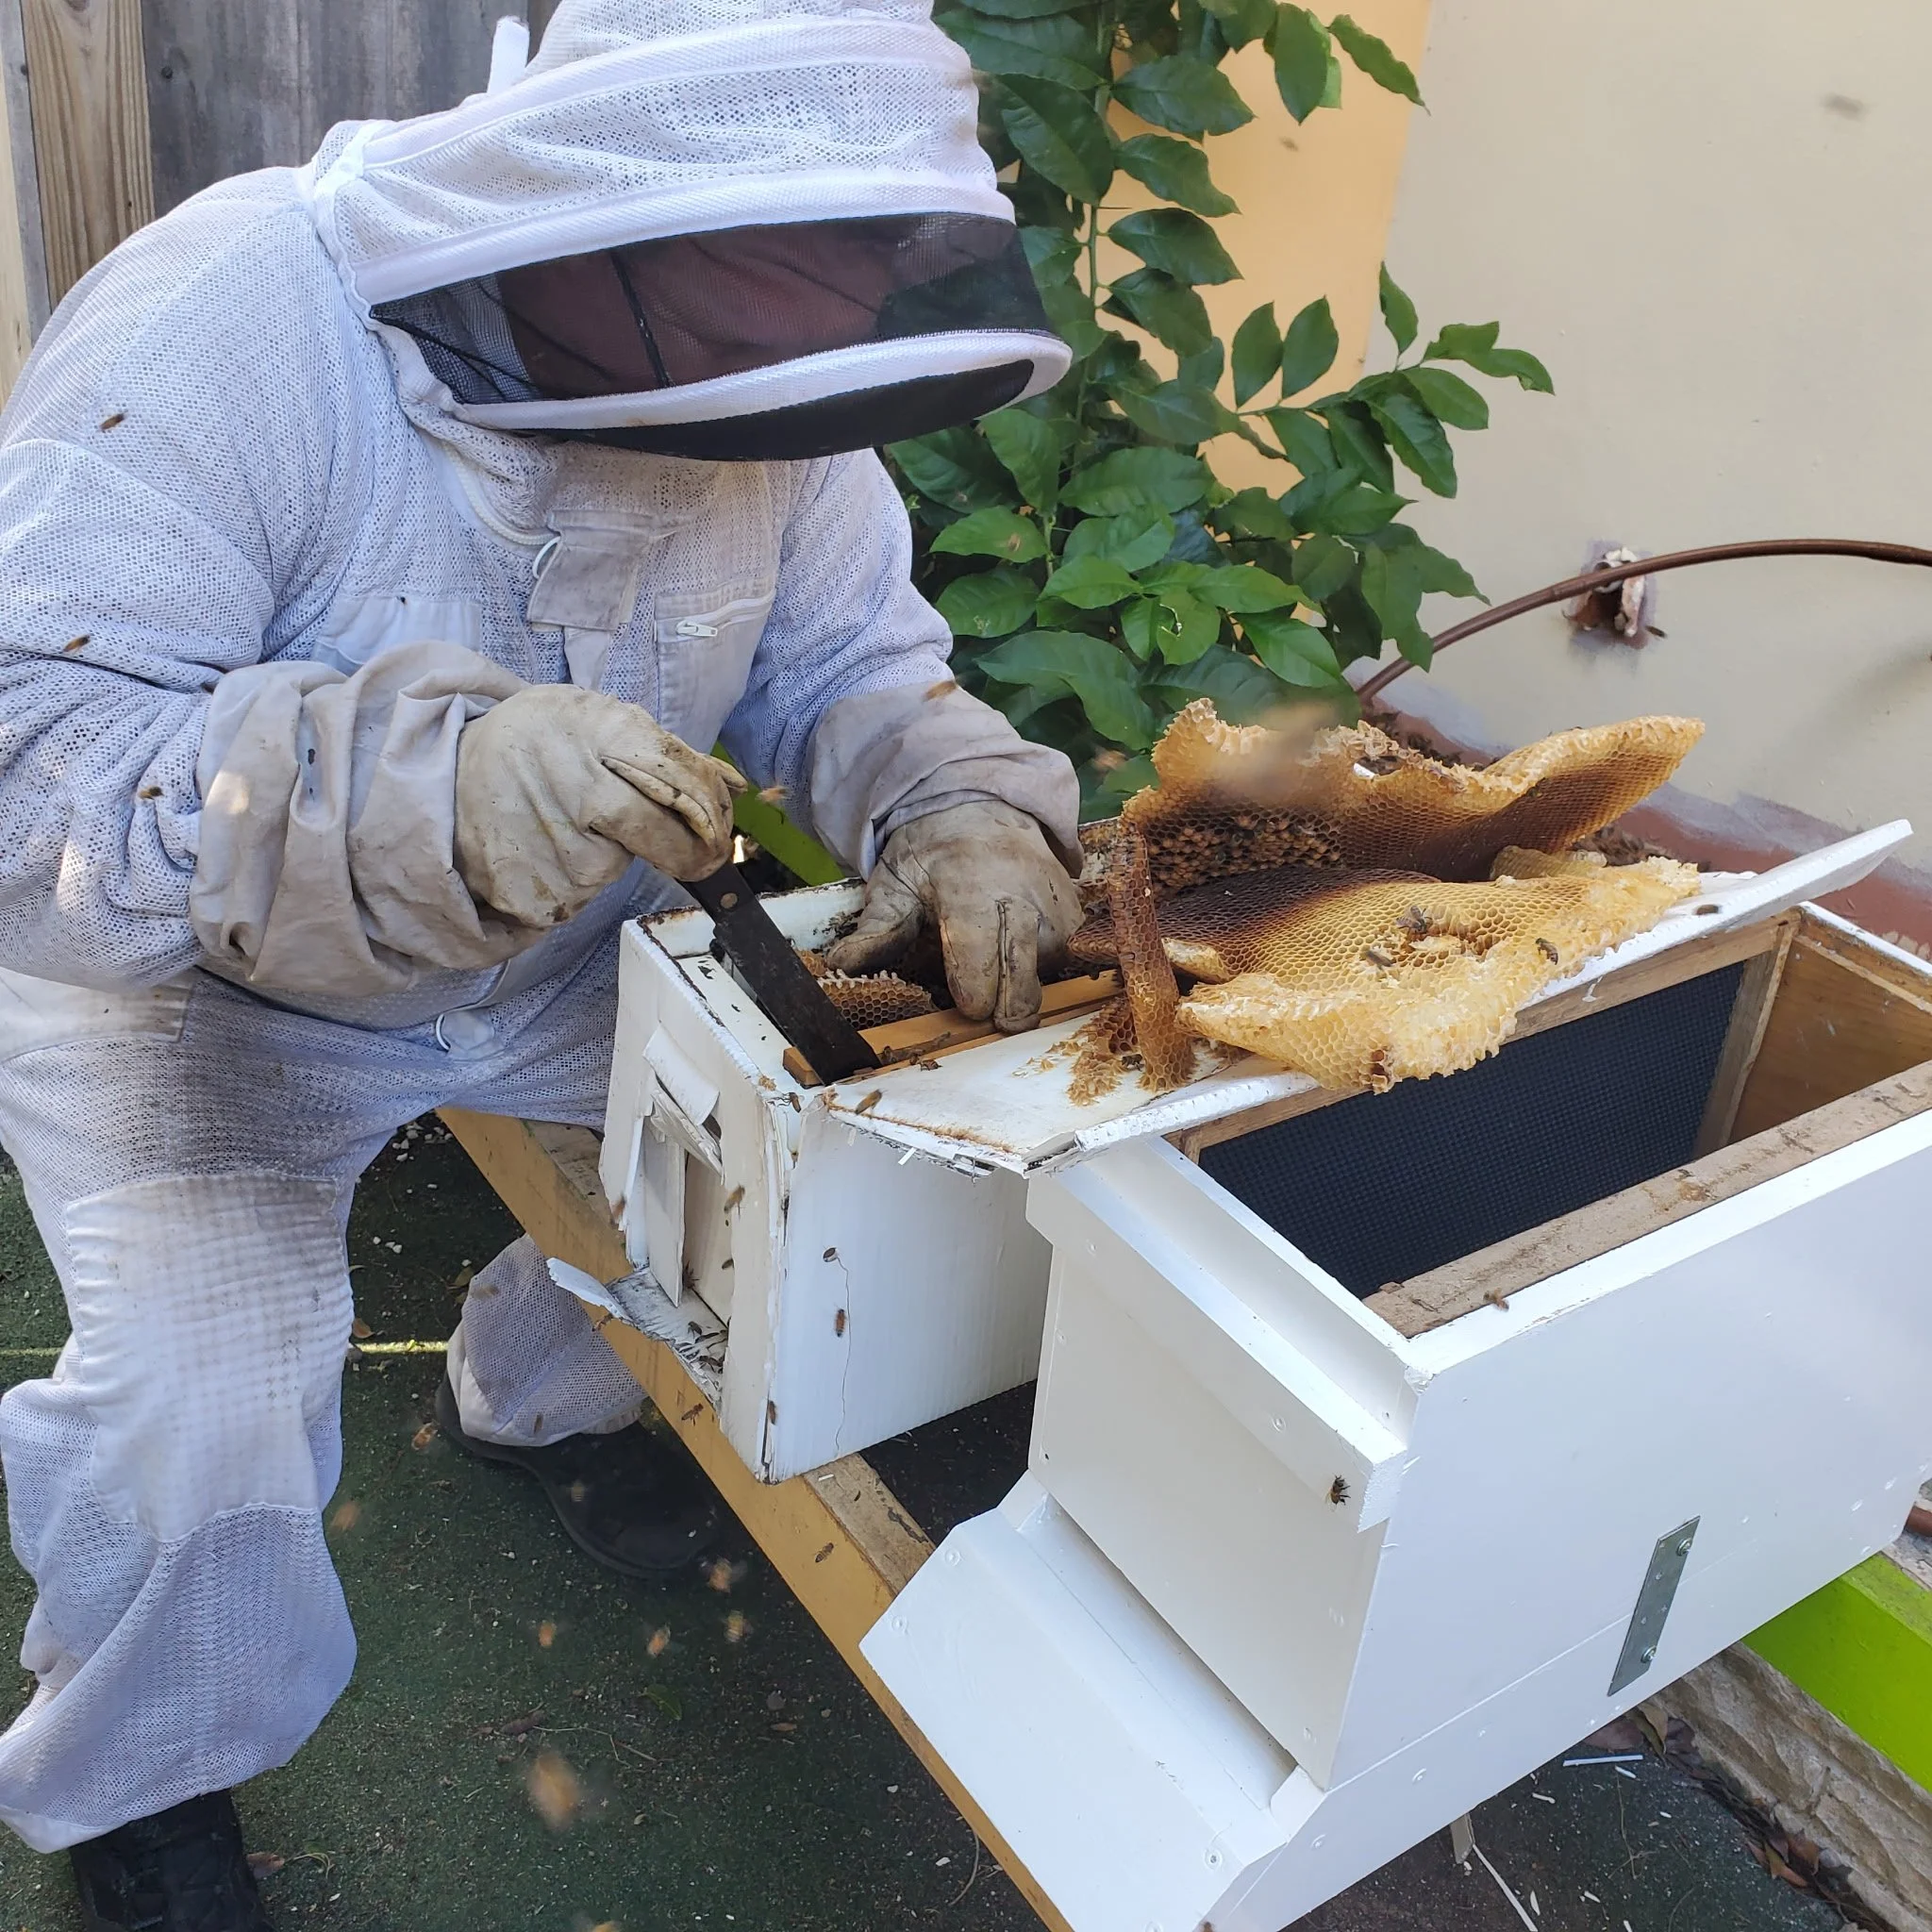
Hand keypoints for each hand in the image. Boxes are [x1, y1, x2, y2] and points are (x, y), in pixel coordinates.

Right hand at [455, 685, 742, 928]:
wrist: (442, 777)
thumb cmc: (534, 743)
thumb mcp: (596, 721)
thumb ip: (670, 754)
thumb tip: (737, 788)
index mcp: (600, 740)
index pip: (681, 786)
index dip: (709, 817)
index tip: (719, 833)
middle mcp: (579, 794)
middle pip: (659, 840)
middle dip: (682, 850)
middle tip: (682, 850)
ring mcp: (553, 851)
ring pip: (612, 872)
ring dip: (606, 857)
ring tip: (565, 826)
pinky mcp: (532, 897)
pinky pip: (576, 899)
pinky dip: (571, 882)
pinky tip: (542, 851)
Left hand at [826, 800, 1081, 1031]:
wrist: (983, 809)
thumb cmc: (932, 853)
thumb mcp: (894, 881)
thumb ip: (876, 928)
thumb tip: (841, 964)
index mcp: (968, 887)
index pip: (978, 954)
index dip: (972, 989)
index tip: (967, 1005)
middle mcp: (1020, 896)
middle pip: (1022, 974)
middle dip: (1007, 1005)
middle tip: (993, 1016)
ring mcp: (1054, 905)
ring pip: (1045, 971)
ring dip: (1023, 985)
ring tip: (999, 971)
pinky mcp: (1075, 914)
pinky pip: (1065, 959)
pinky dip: (1044, 969)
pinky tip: (1021, 957)